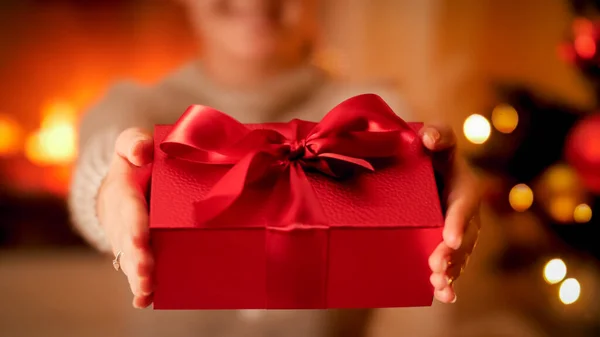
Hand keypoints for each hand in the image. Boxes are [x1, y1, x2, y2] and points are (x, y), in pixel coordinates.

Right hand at [97, 127, 154, 307]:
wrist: (125, 181)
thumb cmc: (137, 161)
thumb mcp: (133, 143)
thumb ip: (134, 142)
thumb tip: (142, 153)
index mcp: (124, 193)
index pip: (129, 209)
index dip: (134, 225)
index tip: (141, 240)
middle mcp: (122, 221)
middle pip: (128, 242)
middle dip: (137, 259)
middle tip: (147, 274)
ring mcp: (127, 240)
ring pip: (130, 261)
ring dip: (138, 277)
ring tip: (146, 292)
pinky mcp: (136, 252)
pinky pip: (136, 269)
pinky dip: (140, 286)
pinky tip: (145, 301)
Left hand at [420, 125, 480, 303]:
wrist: (424, 169)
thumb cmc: (432, 152)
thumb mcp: (436, 138)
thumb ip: (438, 134)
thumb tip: (428, 138)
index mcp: (465, 188)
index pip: (465, 205)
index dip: (458, 222)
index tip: (450, 238)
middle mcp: (465, 215)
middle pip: (464, 237)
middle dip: (453, 255)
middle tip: (437, 265)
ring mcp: (457, 233)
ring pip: (459, 256)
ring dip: (450, 272)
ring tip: (437, 283)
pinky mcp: (445, 246)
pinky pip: (452, 266)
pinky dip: (449, 282)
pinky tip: (443, 295)